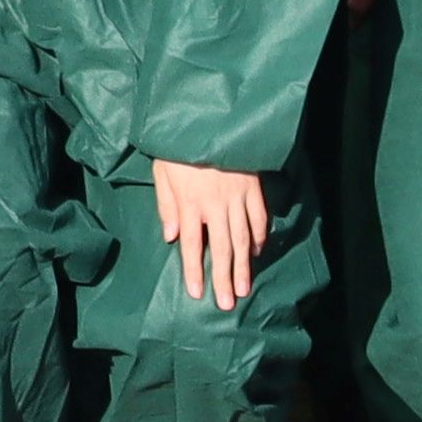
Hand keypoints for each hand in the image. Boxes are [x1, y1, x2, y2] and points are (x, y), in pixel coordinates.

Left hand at [153, 158, 270, 312]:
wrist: (208, 118)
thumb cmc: (178, 147)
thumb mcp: (162, 171)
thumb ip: (166, 204)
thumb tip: (171, 236)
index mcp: (190, 201)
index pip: (192, 244)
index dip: (194, 270)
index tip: (197, 293)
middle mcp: (215, 204)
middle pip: (221, 248)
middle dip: (223, 278)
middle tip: (226, 303)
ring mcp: (237, 196)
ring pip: (242, 238)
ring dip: (243, 266)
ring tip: (243, 288)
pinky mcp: (253, 187)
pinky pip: (258, 218)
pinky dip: (258, 237)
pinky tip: (256, 253)